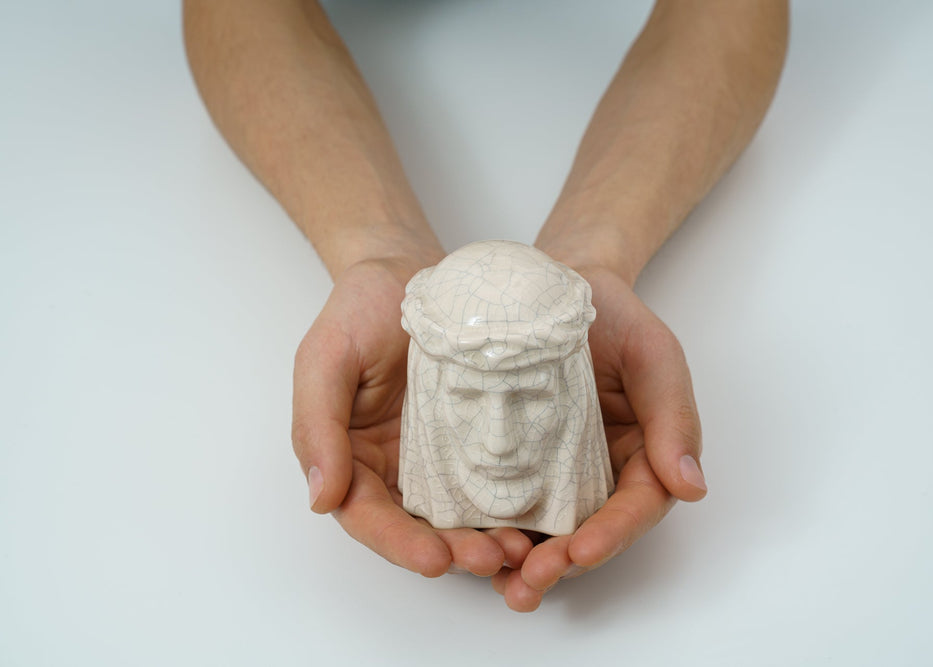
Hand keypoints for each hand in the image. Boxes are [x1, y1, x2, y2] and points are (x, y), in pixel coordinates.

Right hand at [292, 257, 532, 576]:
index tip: (433, 559)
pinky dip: (513, 502)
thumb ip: (317, 425)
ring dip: (488, 538)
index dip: (398, 543)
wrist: (409, 270)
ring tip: (520, 549)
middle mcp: (396, 467)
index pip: (368, 516)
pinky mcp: (479, 437)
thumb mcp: (325, 359)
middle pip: (420, 526)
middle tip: (491, 559)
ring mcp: (441, 455)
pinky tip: (539, 515)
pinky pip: (495, 477)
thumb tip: (321, 498)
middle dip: (454, 551)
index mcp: (352, 458)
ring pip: (462, 513)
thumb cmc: (359, 310)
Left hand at [491, 266, 706, 610]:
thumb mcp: (654, 355)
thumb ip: (674, 417)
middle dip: (563, 562)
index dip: (613, 533)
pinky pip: (500, 501)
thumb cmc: (614, 317)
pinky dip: (488, 530)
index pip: (636, 505)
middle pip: (587, 531)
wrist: (550, 287)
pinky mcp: (508, 461)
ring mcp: (550, 470)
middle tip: (531, 581)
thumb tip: (691, 487)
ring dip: (523, 562)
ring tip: (499, 583)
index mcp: (641, 455)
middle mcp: (597, 472)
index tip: (583, 550)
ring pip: (543, 529)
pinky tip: (468, 550)